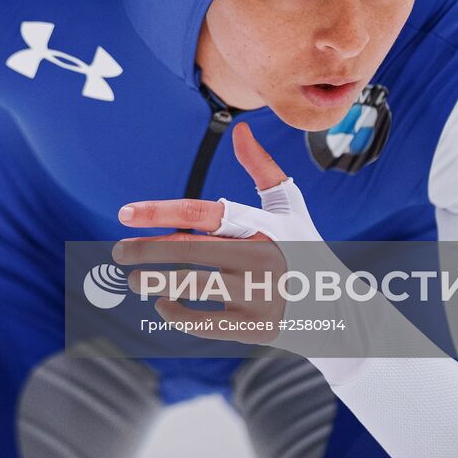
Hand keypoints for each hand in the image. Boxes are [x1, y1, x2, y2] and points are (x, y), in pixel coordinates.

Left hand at [113, 121, 325, 342]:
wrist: (339, 309)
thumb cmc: (306, 250)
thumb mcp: (290, 207)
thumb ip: (262, 168)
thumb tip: (240, 130)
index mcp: (260, 225)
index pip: (200, 213)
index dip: (158, 213)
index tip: (124, 214)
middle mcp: (258, 258)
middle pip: (186, 251)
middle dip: (144, 251)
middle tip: (117, 252)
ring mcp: (257, 294)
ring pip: (190, 287)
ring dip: (152, 282)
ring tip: (131, 279)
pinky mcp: (256, 327)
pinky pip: (204, 323)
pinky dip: (176, 315)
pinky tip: (161, 305)